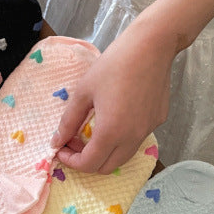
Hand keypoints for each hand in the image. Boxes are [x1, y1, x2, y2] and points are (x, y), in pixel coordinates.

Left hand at [51, 16, 176, 173]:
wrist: (152, 45)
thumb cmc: (114, 65)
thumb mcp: (83, 92)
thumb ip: (68, 121)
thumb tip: (56, 142)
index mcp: (110, 132)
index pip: (88, 164)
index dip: (71, 161)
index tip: (61, 149)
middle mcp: (131, 138)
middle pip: (106, 167)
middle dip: (86, 160)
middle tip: (74, 141)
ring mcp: (147, 130)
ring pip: (122, 157)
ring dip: (104, 152)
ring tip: (91, 132)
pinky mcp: (157, 121)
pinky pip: (135, 140)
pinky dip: (120, 140)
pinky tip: (114, 118)